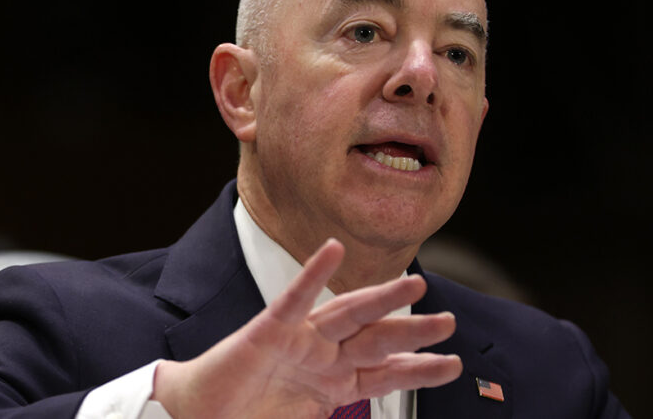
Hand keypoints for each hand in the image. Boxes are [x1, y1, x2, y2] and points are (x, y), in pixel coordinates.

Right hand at [151, 239, 461, 417]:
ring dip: (382, 299)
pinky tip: (333, 250)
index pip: (386, 374)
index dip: (419, 369)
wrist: (200, 417)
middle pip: (377, 341)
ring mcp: (298, 341)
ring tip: (415, 282)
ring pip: (348, 315)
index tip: (453, 365)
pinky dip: (313, 274)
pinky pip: (293, 299)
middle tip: (449, 323)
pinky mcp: (267, 330)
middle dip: (413, 332)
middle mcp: (321, 357)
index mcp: (333, 383)